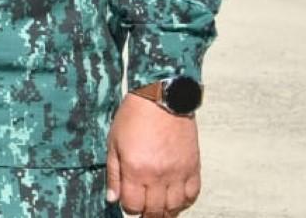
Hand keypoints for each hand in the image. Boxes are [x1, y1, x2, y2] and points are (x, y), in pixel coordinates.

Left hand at [106, 93, 201, 216]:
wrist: (162, 99)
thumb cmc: (134, 117)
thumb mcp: (114, 143)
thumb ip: (113, 173)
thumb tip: (112, 198)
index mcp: (136, 169)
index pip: (133, 205)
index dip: (128, 208)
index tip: (127, 204)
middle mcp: (159, 175)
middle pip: (155, 210)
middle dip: (147, 215)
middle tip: (144, 213)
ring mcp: (178, 173)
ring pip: (175, 207)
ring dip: (166, 212)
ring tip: (159, 210)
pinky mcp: (193, 167)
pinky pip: (192, 194)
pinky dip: (185, 201)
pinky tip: (176, 200)